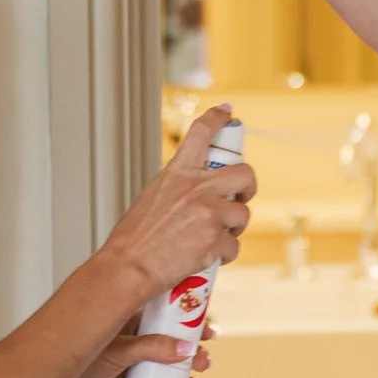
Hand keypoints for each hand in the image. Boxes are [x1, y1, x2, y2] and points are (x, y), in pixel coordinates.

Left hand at [48, 327, 217, 377]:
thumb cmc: (67, 357)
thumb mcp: (117, 347)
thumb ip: (151, 347)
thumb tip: (184, 348)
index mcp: (125, 322)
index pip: (163, 317)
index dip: (186, 321)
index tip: (207, 325)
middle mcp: (129, 346)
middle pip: (169, 349)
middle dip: (190, 356)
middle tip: (203, 360)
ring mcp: (128, 373)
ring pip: (163, 377)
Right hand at [98, 106, 256, 305]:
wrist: (129, 266)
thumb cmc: (134, 239)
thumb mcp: (153, 197)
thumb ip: (179, 188)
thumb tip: (198, 194)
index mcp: (178, 172)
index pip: (201, 132)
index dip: (218, 118)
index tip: (226, 111)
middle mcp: (197, 187)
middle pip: (244, 173)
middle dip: (248, 188)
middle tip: (241, 197)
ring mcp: (209, 212)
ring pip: (242, 215)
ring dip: (234, 228)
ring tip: (214, 237)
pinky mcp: (216, 238)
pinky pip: (234, 245)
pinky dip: (224, 254)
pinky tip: (208, 257)